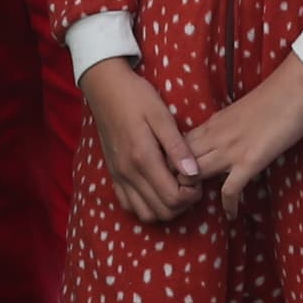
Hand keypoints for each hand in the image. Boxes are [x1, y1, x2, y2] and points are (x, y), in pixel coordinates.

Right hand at [82, 56, 204, 226]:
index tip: (197, 178)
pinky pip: (129, 205)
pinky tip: (156, 189)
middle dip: (182, 203)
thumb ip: (177, 147)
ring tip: (175, 187)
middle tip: (190, 183)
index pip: (173, 198)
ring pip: (145, 214)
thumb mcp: (162, 116)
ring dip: (165, 208)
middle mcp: (128, 173)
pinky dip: (146, 205)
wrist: (105, 88)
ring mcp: (119, 176)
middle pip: (162, 211)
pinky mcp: (113, 175)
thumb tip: (193, 174)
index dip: (191, 194)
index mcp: (143, 158)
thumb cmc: (137, 97)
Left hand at [182, 55, 302, 209]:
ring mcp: (230, 148)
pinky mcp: (250, 159)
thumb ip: (224, 129)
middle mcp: (214, 135)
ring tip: (202, 207)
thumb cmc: (274, 97)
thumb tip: (218, 144)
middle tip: (185, 199)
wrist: (297, 84)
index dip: (171, 165)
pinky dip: (229, 205)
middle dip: (174, 183)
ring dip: (194, 194)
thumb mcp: (238, 113)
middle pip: (176, 162)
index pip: (175, 146)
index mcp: (211, 123)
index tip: (178, 180)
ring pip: (193, 174)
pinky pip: (230, 189)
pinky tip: (232, 214)